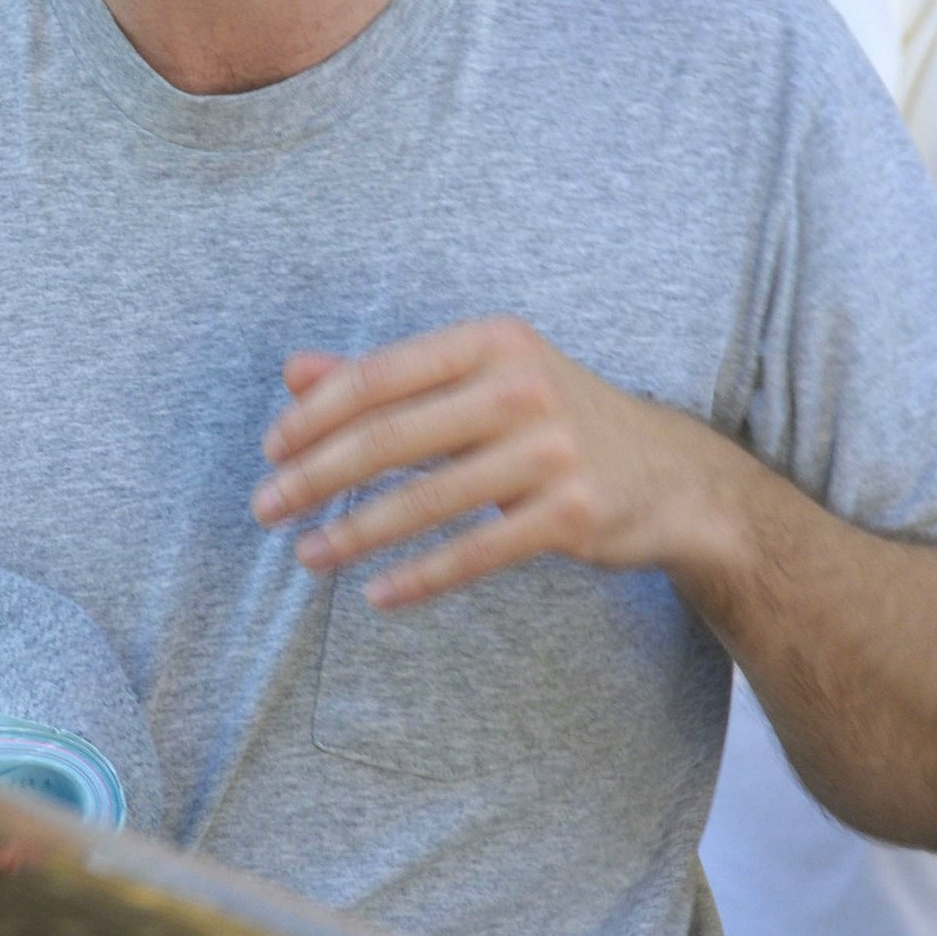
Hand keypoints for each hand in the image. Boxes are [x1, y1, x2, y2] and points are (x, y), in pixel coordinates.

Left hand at [249, 316, 713, 608]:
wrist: (671, 475)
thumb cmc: (552, 418)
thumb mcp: (479, 377)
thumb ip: (387, 375)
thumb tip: (292, 370)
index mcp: (491, 341)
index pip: (379, 374)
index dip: (315, 414)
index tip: (271, 449)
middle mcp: (521, 387)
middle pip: (390, 435)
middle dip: (315, 475)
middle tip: (265, 508)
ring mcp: (550, 451)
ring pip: (426, 500)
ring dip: (354, 533)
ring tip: (307, 555)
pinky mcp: (571, 514)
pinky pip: (475, 553)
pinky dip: (420, 578)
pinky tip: (377, 595)